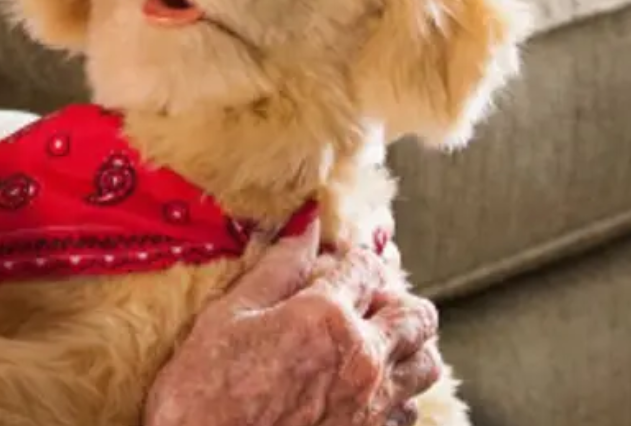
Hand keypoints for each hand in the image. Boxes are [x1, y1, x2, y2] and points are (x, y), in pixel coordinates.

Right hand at [145, 226, 443, 425]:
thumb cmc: (202, 395)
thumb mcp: (227, 318)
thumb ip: (277, 269)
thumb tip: (305, 223)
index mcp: (325, 317)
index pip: (366, 265)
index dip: (351, 258)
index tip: (335, 265)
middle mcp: (362, 359)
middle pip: (417, 314)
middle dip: (395, 299)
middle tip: (362, 303)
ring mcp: (372, 404)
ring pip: (428, 364)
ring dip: (408, 346)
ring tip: (374, 344)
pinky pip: (409, 410)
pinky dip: (398, 393)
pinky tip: (364, 390)